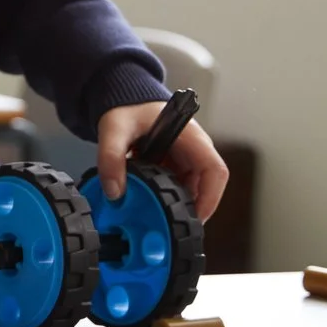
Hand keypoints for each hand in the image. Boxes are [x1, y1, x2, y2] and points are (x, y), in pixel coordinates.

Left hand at [95, 101, 230, 217]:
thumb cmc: (128, 107)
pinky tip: (151, 206)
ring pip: (193, 189)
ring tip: (158, 219)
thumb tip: (114, 193)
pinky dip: (167, 199)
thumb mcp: (114, 129)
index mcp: (190, 137)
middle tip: (169, 226)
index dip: (210, 198)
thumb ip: (111, 158)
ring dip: (178, 204)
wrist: (124, 99)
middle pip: (207, 186)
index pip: (215, 170)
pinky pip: (179, 186)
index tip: (195, 218)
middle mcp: (195, 149)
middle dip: (191, 208)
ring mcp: (187, 158)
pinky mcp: (176, 165)